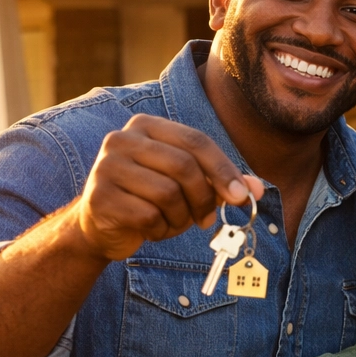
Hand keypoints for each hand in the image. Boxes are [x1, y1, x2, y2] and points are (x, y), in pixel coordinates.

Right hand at [74, 113, 264, 260]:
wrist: (100, 226)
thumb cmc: (150, 200)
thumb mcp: (188, 186)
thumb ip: (220, 182)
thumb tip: (256, 189)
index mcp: (146, 126)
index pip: (196, 141)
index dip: (224, 169)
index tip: (243, 196)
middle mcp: (122, 139)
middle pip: (184, 166)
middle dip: (204, 198)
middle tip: (207, 219)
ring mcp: (106, 167)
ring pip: (168, 193)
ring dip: (180, 218)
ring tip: (172, 223)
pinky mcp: (99, 197)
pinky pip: (148, 216)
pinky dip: (160, 229)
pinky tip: (152, 230)